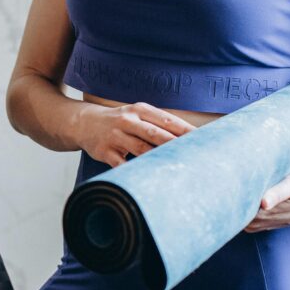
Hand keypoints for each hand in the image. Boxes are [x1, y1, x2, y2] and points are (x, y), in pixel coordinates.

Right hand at [75, 102, 196, 167]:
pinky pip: (122, 164)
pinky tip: (148, 179)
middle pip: (156, 134)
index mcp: (140, 110)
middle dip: (176, 145)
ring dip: (159, 159)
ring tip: (177, 170)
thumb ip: (160, 124)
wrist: (84, 123)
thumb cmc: (121, 121)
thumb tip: (191, 138)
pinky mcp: (105, 151)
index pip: (168, 121)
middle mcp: (128, 121)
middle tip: (195, 156)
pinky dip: (135, 171)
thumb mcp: (138, 115)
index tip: (205, 141)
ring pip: (141, 149)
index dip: (187, 131)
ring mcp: (115, 136)